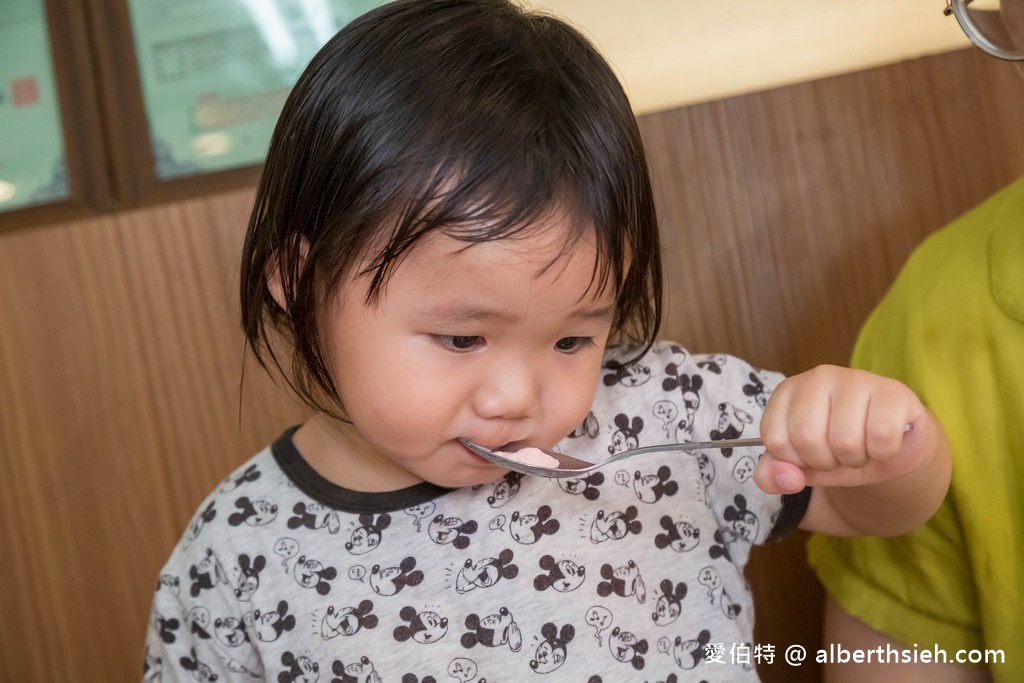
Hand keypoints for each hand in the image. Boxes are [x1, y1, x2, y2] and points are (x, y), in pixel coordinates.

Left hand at [754, 365, 926, 494]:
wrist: (886, 448)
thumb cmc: (835, 451)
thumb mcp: (798, 466)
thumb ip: (773, 475)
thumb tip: (789, 478)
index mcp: (787, 392)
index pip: (776, 439)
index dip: (795, 461)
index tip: (808, 454)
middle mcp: (818, 378)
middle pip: (808, 438)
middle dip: (825, 462)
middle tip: (837, 453)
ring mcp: (856, 379)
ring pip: (845, 440)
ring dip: (855, 460)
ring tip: (860, 447)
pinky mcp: (893, 391)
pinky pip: (882, 436)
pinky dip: (883, 453)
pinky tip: (882, 443)